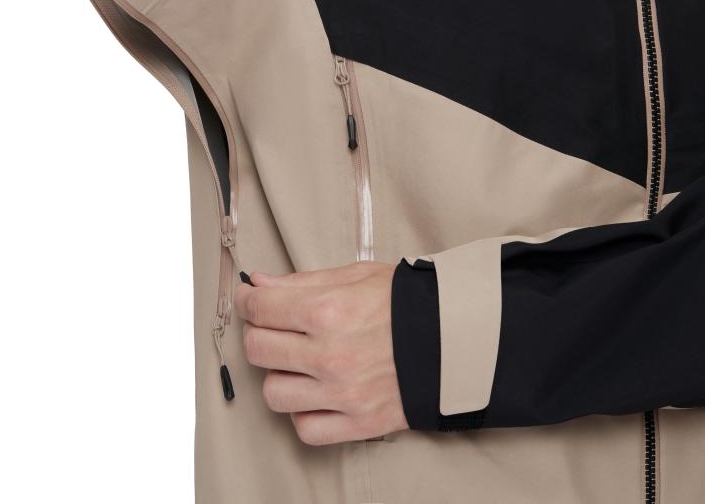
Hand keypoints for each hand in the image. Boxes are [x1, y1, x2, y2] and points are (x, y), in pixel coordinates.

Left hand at [234, 261, 408, 445]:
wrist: (456, 337)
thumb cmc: (406, 302)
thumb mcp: (355, 276)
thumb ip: (302, 281)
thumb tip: (258, 284)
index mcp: (327, 311)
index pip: (259, 308)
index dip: (247, 300)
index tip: (250, 299)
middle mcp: (330, 355)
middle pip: (258, 350)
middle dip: (259, 333)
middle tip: (273, 326)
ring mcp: (343, 394)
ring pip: (274, 393)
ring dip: (279, 375)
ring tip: (297, 362)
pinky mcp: (358, 423)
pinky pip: (305, 429)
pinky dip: (303, 412)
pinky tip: (315, 392)